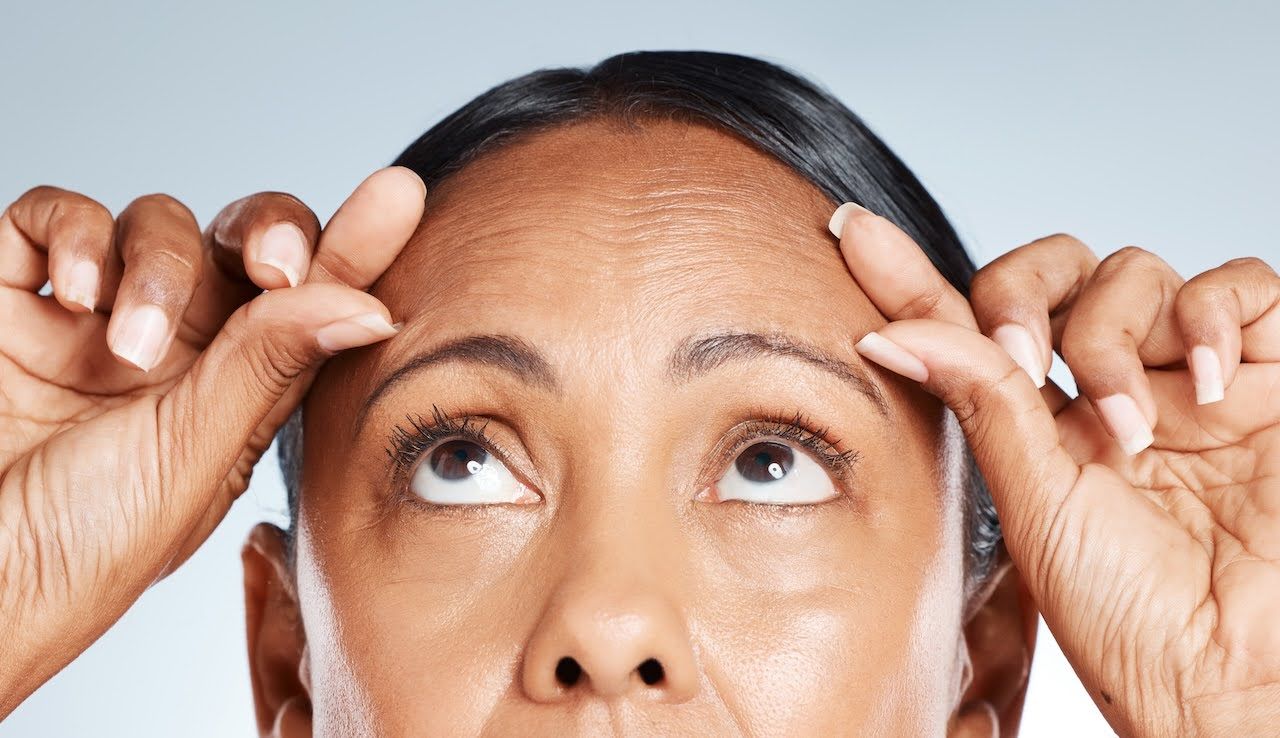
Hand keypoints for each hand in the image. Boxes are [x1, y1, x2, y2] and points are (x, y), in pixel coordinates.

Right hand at [0, 168, 424, 715]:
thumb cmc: (80, 550)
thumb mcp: (192, 459)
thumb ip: (270, 368)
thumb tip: (371, 305)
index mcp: (237, 394)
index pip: (309, 305)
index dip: (353, 249)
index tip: (399, 197)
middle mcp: (177, 349)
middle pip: (243, 244)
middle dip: (266, 234)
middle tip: (274, 264)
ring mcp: (95, 319)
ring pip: (159, 225)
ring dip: (158, 267)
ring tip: (129, 346)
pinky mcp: (12, 297)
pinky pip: (55, 218)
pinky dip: (74, 236)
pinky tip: (75, 296)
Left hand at [830, 204, 1279, 735]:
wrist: (1236, 676)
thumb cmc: (1135, 617)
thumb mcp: (1038, 505)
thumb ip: (983, 406)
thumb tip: (890, 332)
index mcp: (1044, 426)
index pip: (969, 329)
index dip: (911, 278)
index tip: (848, 232)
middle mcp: (1113, 391)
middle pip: (1053, 275)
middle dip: (1024, 296)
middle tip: (1025, 363)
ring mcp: (1191, 379)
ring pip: (1133, 272)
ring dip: (1113, 334)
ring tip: (1129, 426)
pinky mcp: (1275, 374)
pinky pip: (1243, 285)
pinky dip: (1213, 312)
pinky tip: (1205, 384)